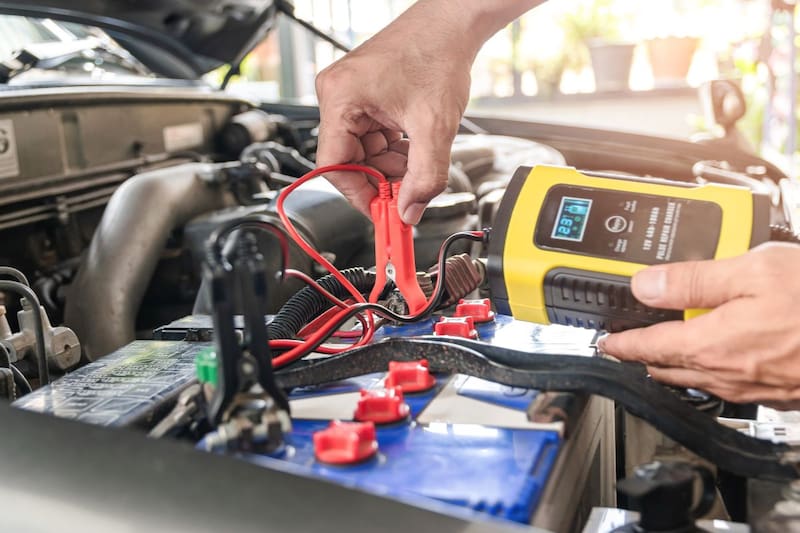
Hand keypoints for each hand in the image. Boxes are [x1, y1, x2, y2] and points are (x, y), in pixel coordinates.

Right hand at [315, 0, 543, 223]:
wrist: (452, 23)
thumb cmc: (437, 53)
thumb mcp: (434, 127)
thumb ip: (424, 177)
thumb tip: (410, 211)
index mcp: (340, 99)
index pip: (334, 166)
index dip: (359, 196)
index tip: (381, 215)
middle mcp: (338, 96)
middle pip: (350, 160)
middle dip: (381, 181)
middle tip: (407, 198)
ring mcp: (351, 96)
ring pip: (364, 151)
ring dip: (391, 167)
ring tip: (419, 167)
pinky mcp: (366, 96)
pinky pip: (374, 137)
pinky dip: (394, 150)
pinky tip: (415, 149)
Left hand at [598, 242, 799, 407]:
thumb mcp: (754, 272)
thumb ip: (694, 280)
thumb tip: (646, 284)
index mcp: (712, 345)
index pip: (648, 347)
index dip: (621, 344)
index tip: (605, 343)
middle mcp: (729, 375)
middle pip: (669, 368)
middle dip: (644, 356)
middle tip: (630, 345)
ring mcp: (756, 389)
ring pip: (699, 380)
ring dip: (677, 365)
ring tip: (667, 350)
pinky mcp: (782, 394)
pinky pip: (731, 387)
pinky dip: (714, 372)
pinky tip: (723, 357)